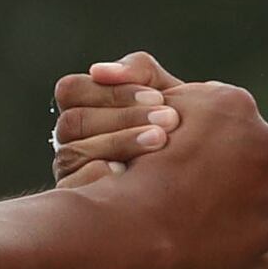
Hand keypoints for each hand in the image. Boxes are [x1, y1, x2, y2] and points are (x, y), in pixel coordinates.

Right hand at [52, 54, 184, 187]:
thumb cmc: (173, 124)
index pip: (72, 90)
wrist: (198, 169)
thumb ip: (138, 71)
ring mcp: (69, 171)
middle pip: (72, 122)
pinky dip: (105, 178)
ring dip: (119, 143)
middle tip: (170, 120)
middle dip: (122, 118)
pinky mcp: (78, 199)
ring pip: (73, 152)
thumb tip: (99, 70)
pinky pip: (77, 188)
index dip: (113, 92)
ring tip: (163, 142)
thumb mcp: (162, 91)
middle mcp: (69, 139)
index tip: (159, 98)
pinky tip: (137, 173)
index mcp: (80, 107)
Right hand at [58, 55, 267, 268]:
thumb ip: (144, 77)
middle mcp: (266, 140)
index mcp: (236, 103)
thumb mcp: (133, 105)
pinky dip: (235, 228)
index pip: (219, 112)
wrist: (136, 227)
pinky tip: (205, 231)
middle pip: (242, 146)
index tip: (170, 147)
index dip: (191, 129)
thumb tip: (129, 70)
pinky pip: (255, 224)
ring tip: (191, 206)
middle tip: (182, 179)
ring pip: (254, 185)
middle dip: (218, 159)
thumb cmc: (131, 160)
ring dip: (230, 192)